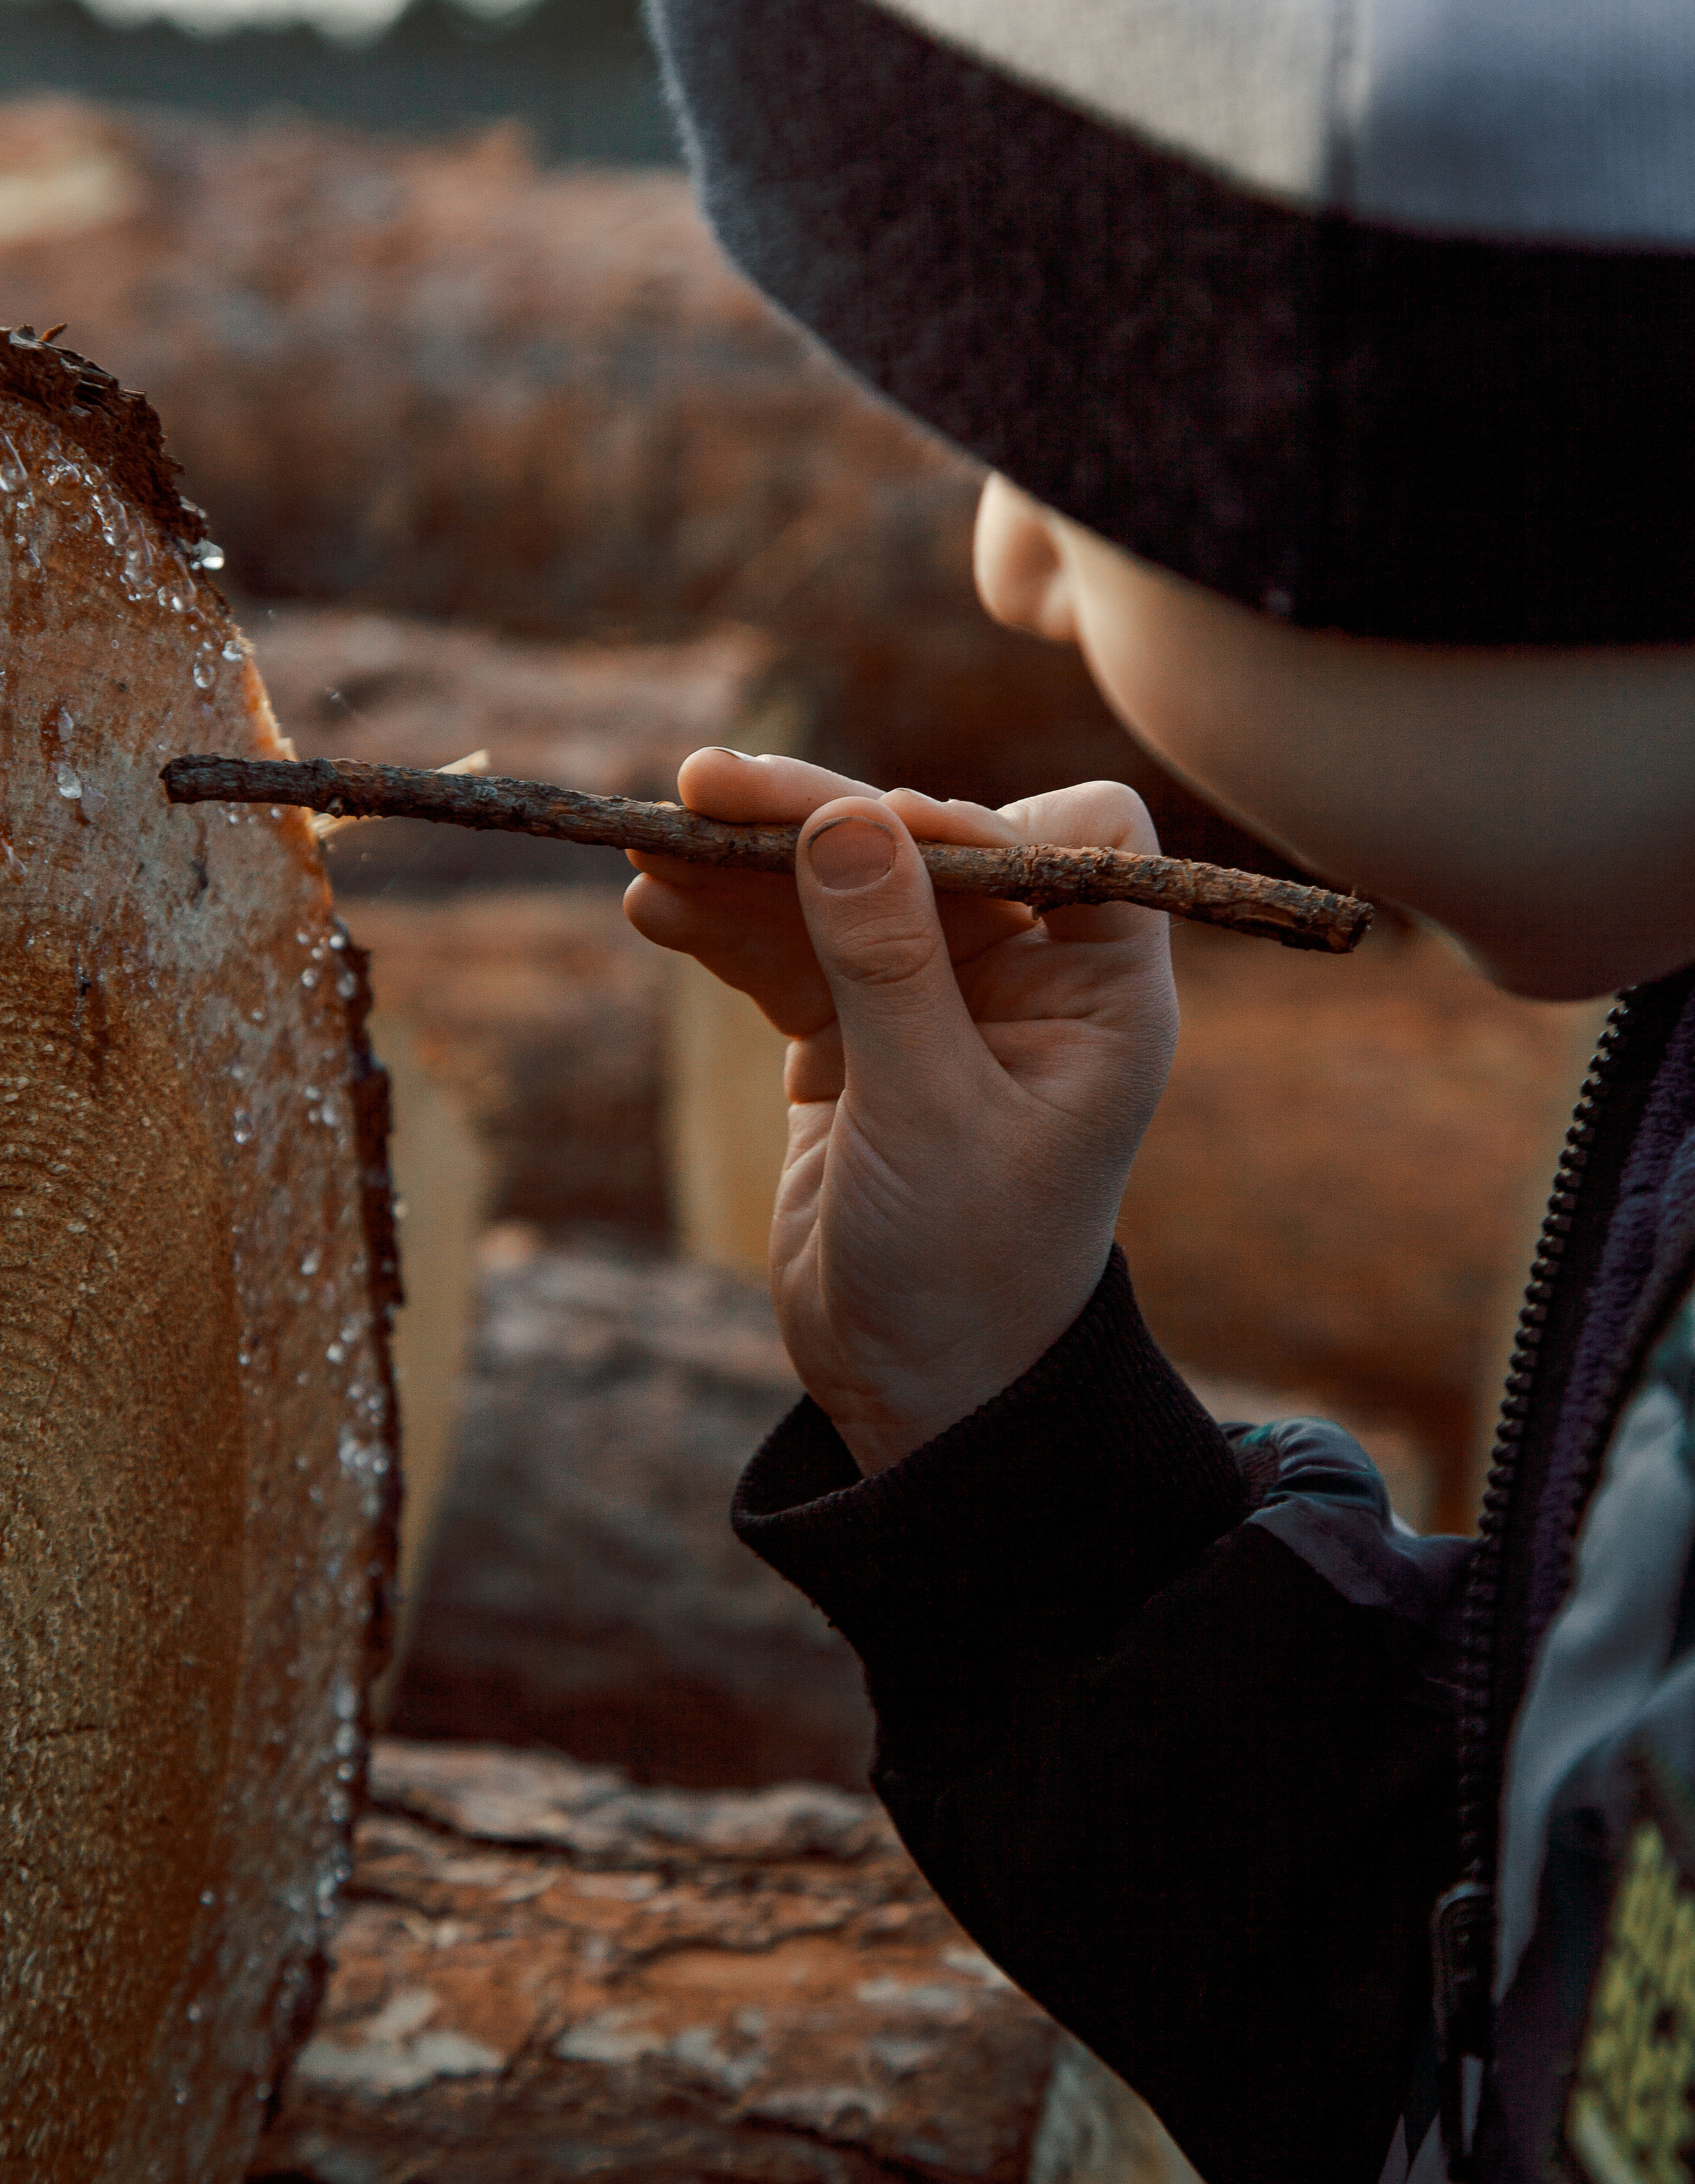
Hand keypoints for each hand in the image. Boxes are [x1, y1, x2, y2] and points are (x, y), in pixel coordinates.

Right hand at [624, 750, 1178, 1474]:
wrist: (914, 1397)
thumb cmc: (964, 1273)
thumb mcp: (929, 1116)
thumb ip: (889, 965)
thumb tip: (847, 815)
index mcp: (1100, 992)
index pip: (1080, 835)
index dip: (982, 818)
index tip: (877, 831)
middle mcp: (1028, 979)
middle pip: (926, 846)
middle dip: (816, 817)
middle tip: (704, 786)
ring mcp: (935, 1003)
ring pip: (842, 892)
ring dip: (748, 869)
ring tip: (647, 844)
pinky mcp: (856, 1039)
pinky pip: (790, 956)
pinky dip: (727, 931)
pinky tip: (655, 910)